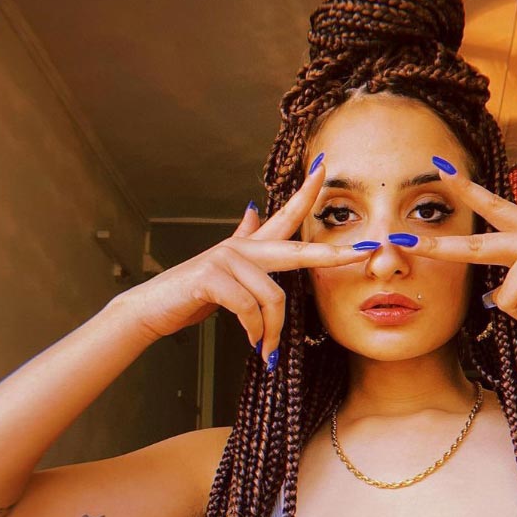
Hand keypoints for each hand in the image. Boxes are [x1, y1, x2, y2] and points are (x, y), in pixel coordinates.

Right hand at [116, 160, 370, 363]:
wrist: (153, 308)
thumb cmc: (192, 293)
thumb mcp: (225, 267)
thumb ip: (243, 240)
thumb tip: (254, 210)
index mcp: (249, 248)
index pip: (284, 215)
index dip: (306, 192)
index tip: (325, 166)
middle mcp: (241, 248)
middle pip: (296, 250)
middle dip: (331, 254)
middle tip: (363, 253)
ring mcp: (226, 260)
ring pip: (272, 297)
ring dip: (271, 331)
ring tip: (265, 349)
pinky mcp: (211, 278)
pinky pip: (249, 308)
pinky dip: (253, 331)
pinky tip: (251, 342)